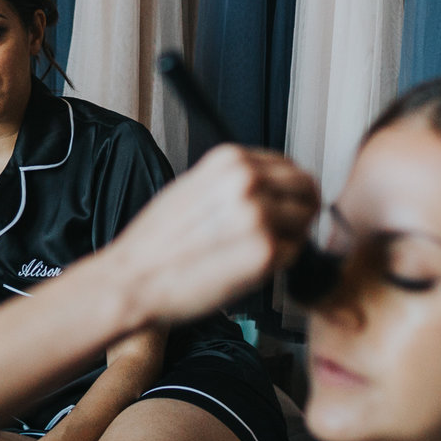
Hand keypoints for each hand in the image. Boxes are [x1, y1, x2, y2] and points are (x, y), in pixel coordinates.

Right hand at [102, 146, 318, 324]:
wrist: (134, 279)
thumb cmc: (157, 243)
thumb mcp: (194, 187)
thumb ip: (235, 182)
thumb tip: (272, 187)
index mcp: (230, 160)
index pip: (288, 166)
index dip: (290, 190)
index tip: (286, 205)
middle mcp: (248, 181)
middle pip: (307, 188)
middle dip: (302, 210)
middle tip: (287, 230)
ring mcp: (260, 216)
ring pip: (305, 223)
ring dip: (290, 238)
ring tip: (256, 251)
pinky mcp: (266, 253)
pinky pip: (295, 255)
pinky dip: (279, 264)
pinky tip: (247, 267)